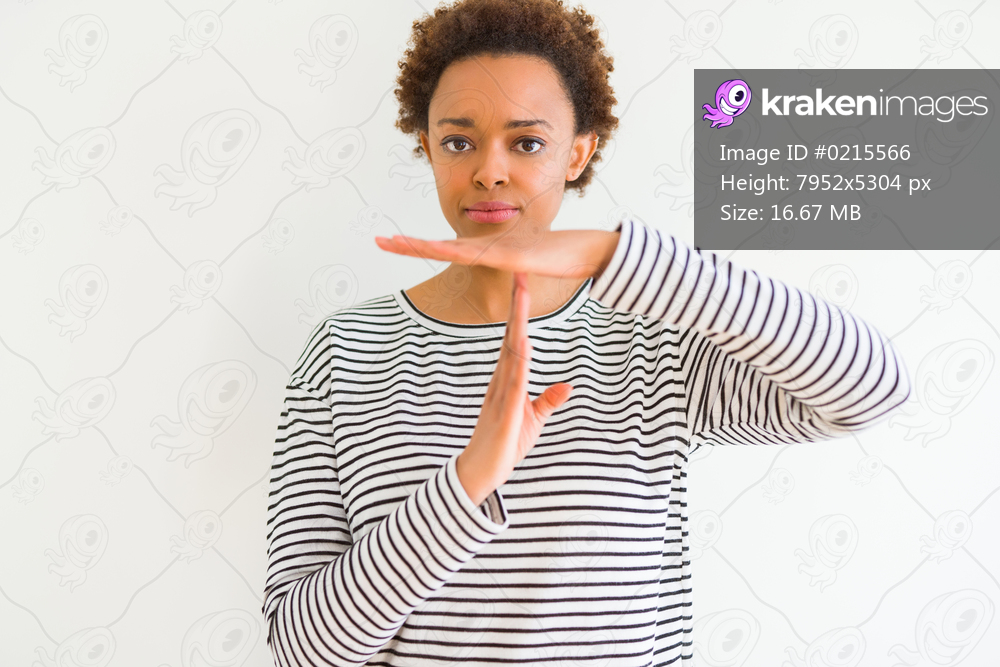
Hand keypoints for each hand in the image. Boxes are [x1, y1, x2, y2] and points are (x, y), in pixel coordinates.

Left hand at [374, 228, 618, 280]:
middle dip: (409, 245)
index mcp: (488, 250)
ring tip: (396, 244)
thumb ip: (510, 264)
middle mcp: (488, 247)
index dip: (419, 246)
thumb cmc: (561, 255)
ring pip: (454, 249)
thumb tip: (501, 267)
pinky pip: (482, 257)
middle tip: (378, 242)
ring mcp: (499, 250)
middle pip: (441, 246)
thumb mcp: (527, 263)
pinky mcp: (513, 257)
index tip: (392, 244)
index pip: (446, 248)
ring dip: (424, 247)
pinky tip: (442, 250)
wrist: (590, 250)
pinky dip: (460, 252)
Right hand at [455, 271, 573, 505]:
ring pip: (512, 353)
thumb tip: (568, 385)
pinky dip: (520, 364)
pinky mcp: (505, 414)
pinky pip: (514, 384)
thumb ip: (548, 401)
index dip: (521, 313)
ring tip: (522, 298)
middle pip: (512, 337)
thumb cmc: (504, 446)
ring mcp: (501, 395)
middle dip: (517, 307)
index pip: (516, 339)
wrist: (480, 473)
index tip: (524, 286)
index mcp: (509, 379)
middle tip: (520, 275)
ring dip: (518, 326)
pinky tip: (524, 345)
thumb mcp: (533, 420)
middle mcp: (502, 380)